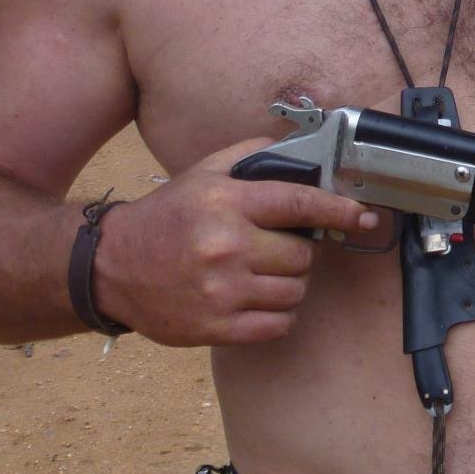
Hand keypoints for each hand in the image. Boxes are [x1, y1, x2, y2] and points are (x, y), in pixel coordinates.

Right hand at [91, 137, 380, 346]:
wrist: (112, 266)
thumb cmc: (166, 217)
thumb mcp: (203, 174)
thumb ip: (251, 156)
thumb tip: (297, 147)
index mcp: (227, 203)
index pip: (300, 203)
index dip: (339, 210)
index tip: (363, 216)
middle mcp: (227, 246)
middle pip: (303, 255)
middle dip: (298, 252)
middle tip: (274, 249)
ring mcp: (222, 290)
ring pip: (294, 291)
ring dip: (288, 284)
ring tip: (261, 274)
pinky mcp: (216, 326)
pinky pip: (278, 324)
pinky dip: (277, 314)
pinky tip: (255, 300)